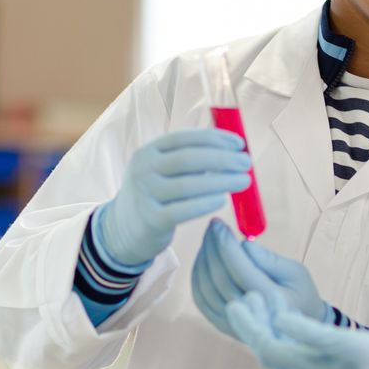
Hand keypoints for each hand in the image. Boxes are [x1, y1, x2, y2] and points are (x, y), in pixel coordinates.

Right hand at [97, 129, 251, 265]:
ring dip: (222, 181)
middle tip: (246, 163)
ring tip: (244, 181)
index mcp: (148, 152)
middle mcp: (143, 169)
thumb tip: (232, 152)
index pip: (185, 138)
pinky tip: (222, 200)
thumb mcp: (162, 171)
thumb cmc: (154, 196)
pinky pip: (184, 210)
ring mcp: (145, 195)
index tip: (239, 144)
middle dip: (223, 158)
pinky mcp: (151, 220)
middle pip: (189, 159)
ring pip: (189, 185)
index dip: (215, 138)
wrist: (122, 230)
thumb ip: (189, 161)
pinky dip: (206, 203)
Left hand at [191, 219, 327, 336]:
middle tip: (212, 226)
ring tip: (208, 240)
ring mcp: (233, 324)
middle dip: (212, 247)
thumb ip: (269, 259)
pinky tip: (202, 260)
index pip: (240, 269)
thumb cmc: (299, 293)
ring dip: (202, 260)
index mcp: (271, 300)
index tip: (219, 224)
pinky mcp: (222, 326)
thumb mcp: (295, 271)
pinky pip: (201, 300)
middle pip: (219, 278)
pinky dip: (197, 278)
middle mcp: (249, 315)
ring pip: (206, 288)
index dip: (225, 244)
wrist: (297, 327)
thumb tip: (241, 245)